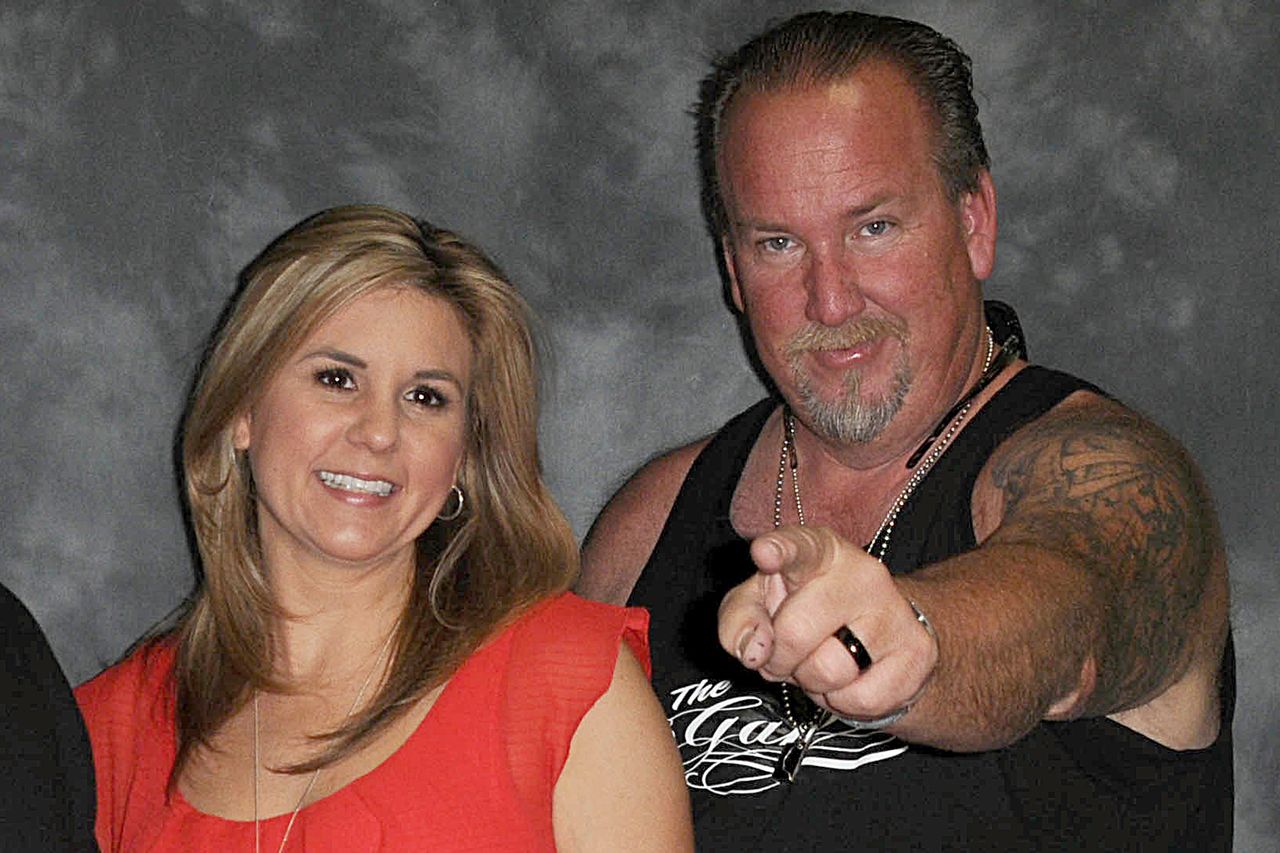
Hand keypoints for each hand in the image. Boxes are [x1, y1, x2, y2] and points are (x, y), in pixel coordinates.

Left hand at [718, 525, 937, 722]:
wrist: (877, 638)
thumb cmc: (805, 613)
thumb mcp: (760, 605)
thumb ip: (739, 618)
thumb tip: (753, 650)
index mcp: (818, 551)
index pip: (799, 546)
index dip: (780, 550)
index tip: (763, 553)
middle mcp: (861, 573)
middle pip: (795, 632)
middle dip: (780, 659)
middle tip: (788, 654)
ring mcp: (893, 611)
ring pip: (828, 671)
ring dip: (812, 682)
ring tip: (822, 661)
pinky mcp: (917, 653)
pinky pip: (859, 699)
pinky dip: (844, 702)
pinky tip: (853, 677)